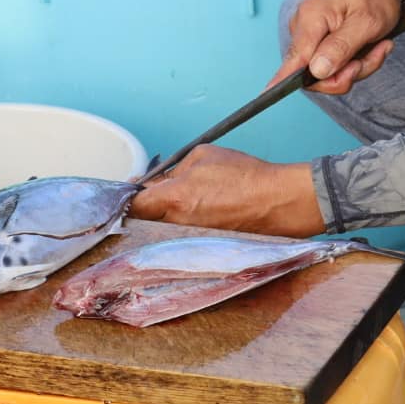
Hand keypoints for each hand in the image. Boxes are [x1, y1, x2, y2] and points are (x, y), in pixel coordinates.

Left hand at [129, 145, 325, 236]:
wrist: (277, 202)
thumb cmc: (244, 175)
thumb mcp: (203, 155)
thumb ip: (174, 169)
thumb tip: (158, 181)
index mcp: (174, 198)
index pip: (134, 205)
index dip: (127, 199)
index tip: (129, 192)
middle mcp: (178, 224)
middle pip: (145, 221)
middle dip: (146, 208)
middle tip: (154, 196)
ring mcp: (190, 240)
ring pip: (163, 230)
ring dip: (165, 218)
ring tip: (183, 205)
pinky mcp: (202, 248)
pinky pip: (181, 238)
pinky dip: (183, 227)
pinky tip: (198, 216)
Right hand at [273, 0, 404, 95]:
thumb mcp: (367, 22)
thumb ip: (341, 47)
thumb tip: (316, 71)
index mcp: (312, 17)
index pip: (295, 57)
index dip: (282, 80)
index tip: (265, 96)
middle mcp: (303, 26)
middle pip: (315, 73)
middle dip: (349, 73)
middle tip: (377, 54)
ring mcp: (309, 35)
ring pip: (327, 72)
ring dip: (358, 66)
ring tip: (379, 46)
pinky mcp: (318, 42)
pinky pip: (333, 65)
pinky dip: (355, 61)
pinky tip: (372, 46)